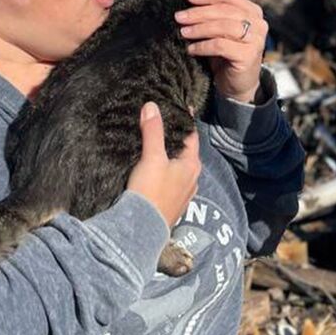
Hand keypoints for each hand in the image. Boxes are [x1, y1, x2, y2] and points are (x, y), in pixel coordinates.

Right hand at [127, 102, 200, 226]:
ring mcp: (184, 194)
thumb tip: (152, 106)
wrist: (142, 228)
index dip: (185, 122)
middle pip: (187, 153)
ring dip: (172, 159)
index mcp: (192, 165)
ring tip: (159, 148)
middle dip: (178, 140)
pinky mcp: (173, 205)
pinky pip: (172, 184)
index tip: (180, 108)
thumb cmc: (151, 191)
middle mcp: (193, 180)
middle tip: (166, 126)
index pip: (192, 137)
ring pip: (180, 170)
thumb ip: (152, 131)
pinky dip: (167, 174)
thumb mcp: (152, 157)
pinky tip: (156, 174)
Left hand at [175, 0, 267, 102]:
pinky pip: (221, 46)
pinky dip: (203, 46)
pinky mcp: (249, 56)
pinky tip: (191, 49)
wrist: (238, 84)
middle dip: (199, 12)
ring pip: (224, 27)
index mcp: (253, 11)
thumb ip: (213, 6)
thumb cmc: (227, 53)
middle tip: (179, 16)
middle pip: (226, 11)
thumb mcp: (218, 28)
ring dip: (200, 28)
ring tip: (183, 32)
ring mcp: (256, 40)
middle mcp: (259, 23)